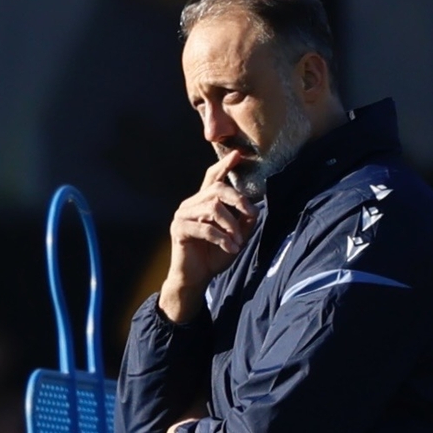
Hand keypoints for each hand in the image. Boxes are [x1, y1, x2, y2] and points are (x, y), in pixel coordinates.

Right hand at [160, 154, 258, 324]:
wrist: (196, 278)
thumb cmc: (215, 255)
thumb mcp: (236, 236)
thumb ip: (244, 220)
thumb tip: (253, 208)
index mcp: (203, 202)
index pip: (212, 177)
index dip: (224, 165)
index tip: (238, 154)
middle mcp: (191, 204)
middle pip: (217, 189)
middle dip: (238, 200)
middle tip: (250, 216)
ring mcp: (182, 215)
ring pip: (213, 208)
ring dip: (231, 226)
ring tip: (237, 242)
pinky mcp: (179, 230)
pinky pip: (205, 228)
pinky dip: (222, 238)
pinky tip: (231, 249)